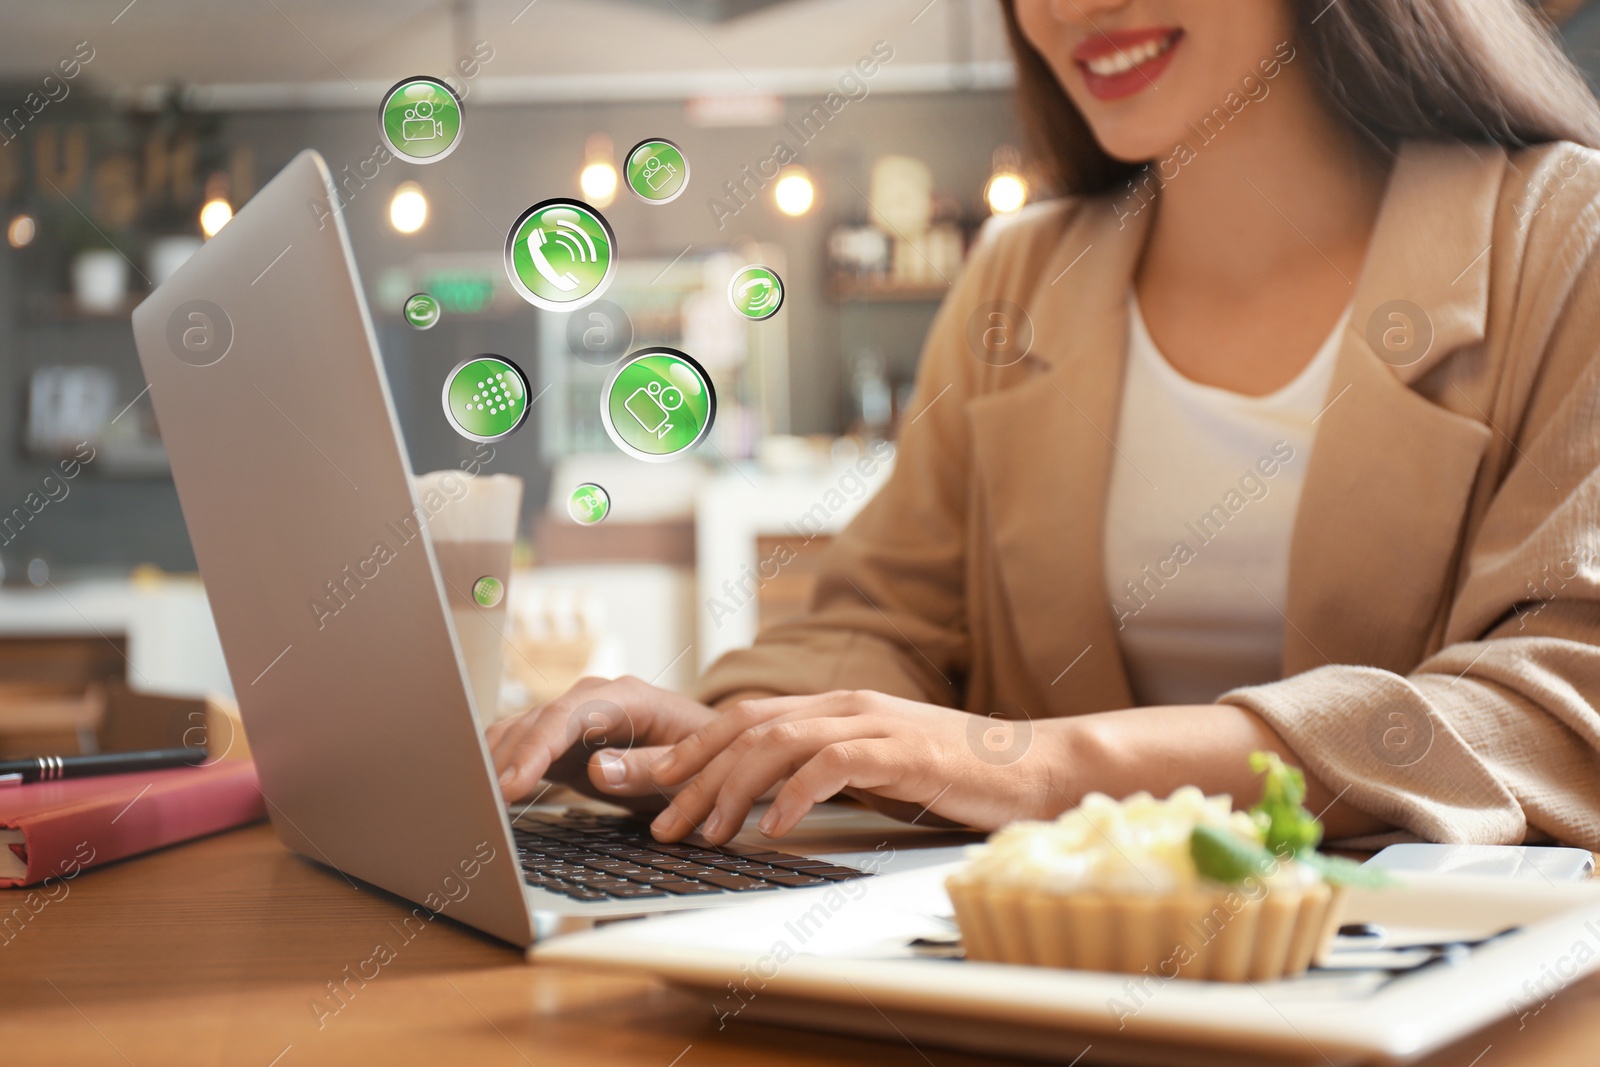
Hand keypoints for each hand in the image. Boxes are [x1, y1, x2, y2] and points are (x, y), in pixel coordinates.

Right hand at [486, 675, 716, 809]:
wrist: (709, 752)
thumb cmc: (707, 758)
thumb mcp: (691, 769)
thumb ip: (649, 767)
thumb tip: (599, 769)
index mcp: (626, 697)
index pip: (567, 716)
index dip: (535, 749)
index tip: (512, 784)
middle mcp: (593, 699)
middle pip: (535, 723)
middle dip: (504, 761)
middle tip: (480, 803)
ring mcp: (574, 717)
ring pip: (520, 732)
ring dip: (494, 764)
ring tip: (472, 802)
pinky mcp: (563, 742)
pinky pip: (521, 747)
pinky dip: (499, 767)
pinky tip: (484, 794)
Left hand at [646, 690, 1065, 843]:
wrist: (1034, 766)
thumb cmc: (955, 774)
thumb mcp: (876, 768)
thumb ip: (825, 768)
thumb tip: (766, 798)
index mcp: (834, 707)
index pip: (744, 718)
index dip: (691, 747)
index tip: (649, 781)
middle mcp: (845, 705)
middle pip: (746, 727)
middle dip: (691, 771)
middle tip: (656, 816)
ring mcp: (874, 723)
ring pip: (778, 742)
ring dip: (732, 789)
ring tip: (706, 832)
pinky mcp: (903, 750)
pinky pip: (833, 764)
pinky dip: (796, 793)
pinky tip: (774, 827)